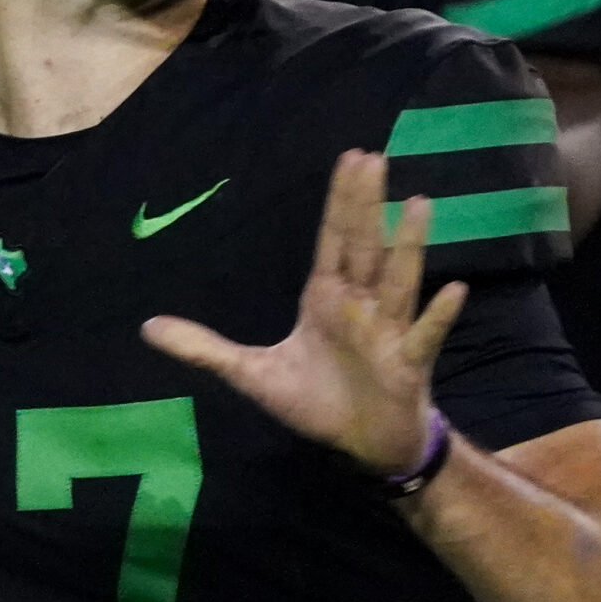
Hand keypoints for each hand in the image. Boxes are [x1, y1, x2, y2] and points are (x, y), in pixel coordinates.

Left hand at [142, 151, 466, 476]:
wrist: (361, 444)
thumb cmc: (315, 401)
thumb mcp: (251, 374)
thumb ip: (203, 349)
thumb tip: (146, 327)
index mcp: (326, 298)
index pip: (333, 239)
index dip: (340, 201)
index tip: (351, 158)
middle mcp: (361, 304)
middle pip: (365, 245)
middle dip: (368, 204)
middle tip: (375, 157)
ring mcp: (389, 331)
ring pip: (400, 280)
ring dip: (409, 244)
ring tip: (420, 203)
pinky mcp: (409, 364)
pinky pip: (425, 335)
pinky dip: (438, 315)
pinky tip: (453, 289)